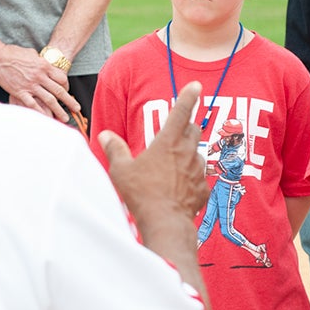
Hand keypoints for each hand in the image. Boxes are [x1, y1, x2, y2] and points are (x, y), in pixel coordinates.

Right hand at [0, 44, 79, 119]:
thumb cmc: (13, 53)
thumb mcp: (32, 53)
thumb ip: (40, 61)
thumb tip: (45, 65)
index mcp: (44, 65)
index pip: (61, 78)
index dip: (67, 86)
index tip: (68, 91)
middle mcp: (40, 76)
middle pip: (59, 91)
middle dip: (69, 101)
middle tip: (77, 108)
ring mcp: (30, 85)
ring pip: (49, 100)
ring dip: (58, 110)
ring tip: (65, 118)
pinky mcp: (20, 92)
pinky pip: (33, 104)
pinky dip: (40, 112)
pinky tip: (46, 118)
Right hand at [99, 81, 208, 224]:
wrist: (165, 223)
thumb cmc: (141, 194)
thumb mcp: (121, 170)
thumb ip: (115, 149)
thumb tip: (105, 135)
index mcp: (168, 142)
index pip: (181, 111)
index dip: (189, 96)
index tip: (196, 85)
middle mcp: (188, 152)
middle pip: (194, 130)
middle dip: (186, 128)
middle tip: (173, 136)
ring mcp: (198, 170)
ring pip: (197, 154)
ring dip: (186, 156)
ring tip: (169, 170)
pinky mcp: (204, 189)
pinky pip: (198, 178)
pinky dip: (190, 180)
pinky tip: (177, 191)